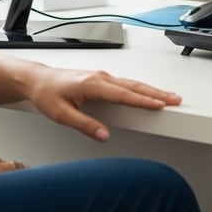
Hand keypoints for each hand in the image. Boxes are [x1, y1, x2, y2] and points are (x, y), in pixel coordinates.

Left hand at [26, 67, 180, 141]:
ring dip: (151, 90)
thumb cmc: (46, 94)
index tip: (160, 104)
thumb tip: (104, 135)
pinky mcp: (101, 79)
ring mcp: (102, 76)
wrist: (37, 80)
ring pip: (132, 83)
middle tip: (175, 99)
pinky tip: (148, 93)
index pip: (123, 94)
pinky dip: (141, 88)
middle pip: (134, 86)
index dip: (143, 100)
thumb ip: (84, 125)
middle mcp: (100, 77)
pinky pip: (126, 83)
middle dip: (157, 93)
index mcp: (92, 84)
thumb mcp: (61, 114)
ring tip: (168, 97)